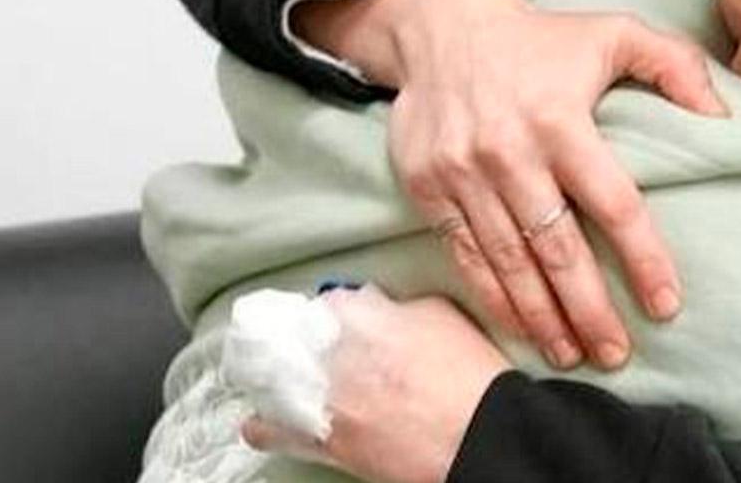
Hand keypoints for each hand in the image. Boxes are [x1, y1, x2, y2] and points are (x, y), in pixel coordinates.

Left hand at [243, 287, 511, 482]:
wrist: (475, 436)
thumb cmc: (467, 377)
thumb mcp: (440, 314)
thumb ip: (398, 308)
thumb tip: (383, 313)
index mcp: (355, 312)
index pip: (327, 300)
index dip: (339, 312)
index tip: (347, 321)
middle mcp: (325, 352)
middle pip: (289, 336)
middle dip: (303, 340)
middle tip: (322, 348)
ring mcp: (317, 398)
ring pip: (270, 378)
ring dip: (279, 375)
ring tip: (291, 378)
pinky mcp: (317, 441)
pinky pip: (266, 430)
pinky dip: (265, 423)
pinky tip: (268, 418)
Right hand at [295, 0, 727, 370]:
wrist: (440, 26)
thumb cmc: (543, 37)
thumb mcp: (615, 31)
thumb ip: (675, 65)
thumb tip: (722, 119)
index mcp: (560, 119)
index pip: (612, 203)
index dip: (642, 258)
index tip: (666, 303)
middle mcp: (510, 153)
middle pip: (558, 249)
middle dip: (590, 310)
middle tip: (617, 354)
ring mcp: (463, 174)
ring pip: (510, 262)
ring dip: (543, 316)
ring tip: (573, 355)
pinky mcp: (428, 188)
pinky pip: (466, 256)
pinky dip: (494, 297)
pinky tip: (521, 327)